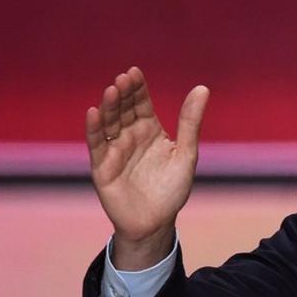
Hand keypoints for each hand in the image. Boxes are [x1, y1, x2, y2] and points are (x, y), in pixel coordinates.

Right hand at [85, 67, 208, 269]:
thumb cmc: (172, 190)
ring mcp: (114, 150)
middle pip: (123, 110)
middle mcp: (130, 137)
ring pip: (109, 124)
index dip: (137, 88)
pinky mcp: (102, 167)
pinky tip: (94, 113)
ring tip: (112, 90)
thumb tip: (202, 88)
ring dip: (109, 107)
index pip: (141, 104)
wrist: (157, 223)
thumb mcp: (186, 154)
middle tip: (124, 79)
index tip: (135, 72)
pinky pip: (96, 145)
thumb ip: (190, 122)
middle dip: (123, 94)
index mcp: (150, 131)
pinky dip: (94, 129)